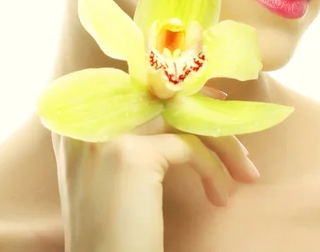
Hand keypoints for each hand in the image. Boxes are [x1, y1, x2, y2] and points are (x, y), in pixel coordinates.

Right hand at [52, 86, 259, 251]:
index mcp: (76, 123)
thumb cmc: (112, 230)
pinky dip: (212, 169)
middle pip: (162, 101)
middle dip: (207, 115)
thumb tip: (179, 106)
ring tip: (243, 172)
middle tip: (237, 135)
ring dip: (222, 144)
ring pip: (182, 118)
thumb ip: (131, 134)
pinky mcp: (131, 156)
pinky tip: (220, 196)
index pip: (137, 89)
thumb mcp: (113, 173)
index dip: (179, 93)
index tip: (211, 103)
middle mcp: (86, 121)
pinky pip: (189, 147)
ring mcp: (107, 136)